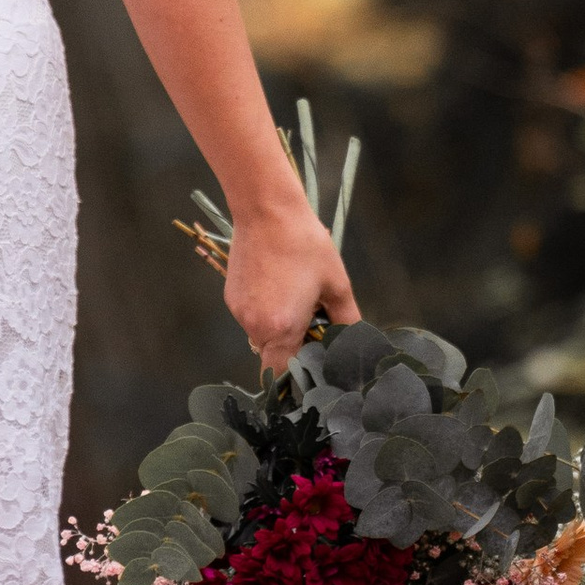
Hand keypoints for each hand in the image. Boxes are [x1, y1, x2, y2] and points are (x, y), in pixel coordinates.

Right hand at [225, 195, 357, 378]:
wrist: (267, 211)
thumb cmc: (305, 246)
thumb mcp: (336, 285)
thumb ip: (348, 322)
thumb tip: (354, 342)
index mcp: (281, 328)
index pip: (283, 373)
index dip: (299, 374)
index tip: (314, 363)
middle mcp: (254, 325)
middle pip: (272, 356)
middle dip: (293, 347)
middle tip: (312, 322)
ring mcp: (238, 311)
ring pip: (261, 336)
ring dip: (279, 329)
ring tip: (295, 298)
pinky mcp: (231, 297)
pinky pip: (250, 318)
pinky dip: (265, 313)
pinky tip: (278, 286)